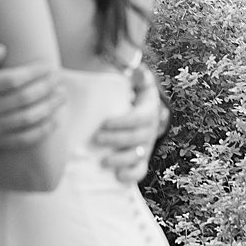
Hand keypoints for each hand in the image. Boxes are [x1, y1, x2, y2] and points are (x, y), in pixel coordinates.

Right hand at [0, 43, 62, 149]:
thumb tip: (3, 50)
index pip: (12, 80)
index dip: (33, 72)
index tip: (47, 65)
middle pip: (23, 99)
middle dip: (46, 87)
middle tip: (59, 78)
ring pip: (27, 119)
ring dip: (49, 107)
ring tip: (62, 95)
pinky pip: (24, 139)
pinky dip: (43, 131)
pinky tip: (56, 119)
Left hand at [93, 70, 165, 184]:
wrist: (145, 115)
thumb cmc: (135, 97)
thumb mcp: (139, 84)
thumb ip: (138, 76)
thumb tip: (137, 69)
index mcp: (148, 111)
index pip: (139, 118)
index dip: (123, 122)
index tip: (104, 123)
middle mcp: (149, 131)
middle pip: (136, 138)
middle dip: (116, 140)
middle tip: (97, 138)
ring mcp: (145, 147)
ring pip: (137, 156)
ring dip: (121, 160)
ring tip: (103, 162)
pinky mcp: (141, 160)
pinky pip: (140, 171)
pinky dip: (130, 176)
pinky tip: (117, 176)